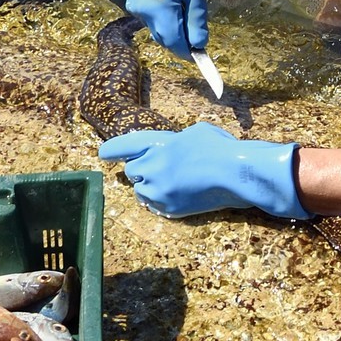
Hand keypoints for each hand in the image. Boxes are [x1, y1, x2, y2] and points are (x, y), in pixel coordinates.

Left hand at [96, 120, 307, 219]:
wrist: (236, 174)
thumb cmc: (220, 148)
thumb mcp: (194, 132)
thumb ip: (173, 141)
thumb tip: (169, 151)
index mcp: (158, 144)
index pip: (125, 146)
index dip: (112, 149)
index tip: (103, 153)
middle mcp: (153, 167)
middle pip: (132, 171)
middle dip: (141, 170)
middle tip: (159, 168)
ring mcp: (160, 190)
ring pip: (140, 191)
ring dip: (149, 186)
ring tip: (170, 182)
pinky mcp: (169, 208)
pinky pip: (154, 205)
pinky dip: (160, 200)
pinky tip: (178, 193)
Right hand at [125, 0, 208, 56]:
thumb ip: (196, 22)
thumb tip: (199, 45)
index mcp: (159, 12)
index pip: (174, 44)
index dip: (188, 53)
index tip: (202, 59)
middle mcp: (143, 12)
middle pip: (165, 38)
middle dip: (182, 40)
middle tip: (199, 36)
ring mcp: (136, 5)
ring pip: (158, 28)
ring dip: (173, 28)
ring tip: (189, 14)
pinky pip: (152, 16)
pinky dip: (165, 17)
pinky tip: (176, 3)